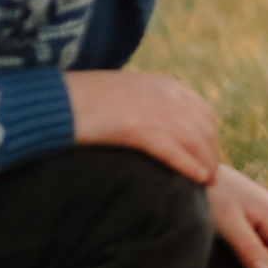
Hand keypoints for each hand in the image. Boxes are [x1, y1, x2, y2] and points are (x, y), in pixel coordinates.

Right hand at [64, 69, 219, 184]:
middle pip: (204, 127)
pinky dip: (189, 166)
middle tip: (212, 177)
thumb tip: (157, 131)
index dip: (209, 136)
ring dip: (206, 163)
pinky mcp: (137, 128)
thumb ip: (147, 107)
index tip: (208, 156)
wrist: (55, 102)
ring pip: (195, 140)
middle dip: (211, 153)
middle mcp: (164, 93)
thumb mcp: (124, 97)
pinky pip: (174, 150)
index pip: (202, 111)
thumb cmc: (82, 102)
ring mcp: (152, 109)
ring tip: (207, 183)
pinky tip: (197, 179)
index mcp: (162, 84)